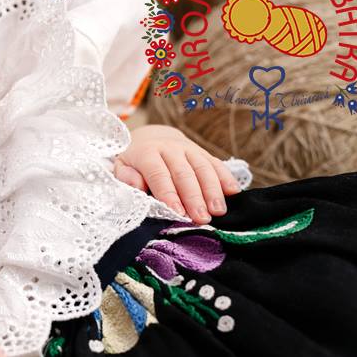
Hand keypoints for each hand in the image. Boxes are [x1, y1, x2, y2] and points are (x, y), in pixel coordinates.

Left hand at [113, 124, 241, 224]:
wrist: (151, 138)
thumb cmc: (135, 162)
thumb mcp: (122, 167)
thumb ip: (126, 178)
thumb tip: (136, 186)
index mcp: (147, 153)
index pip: (159, 175)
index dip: (169, 194)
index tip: (178, 213)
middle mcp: (170, 148)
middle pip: (184, 173)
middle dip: (194, 197)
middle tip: (202, 218)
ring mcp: (188, 149)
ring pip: (203, 168)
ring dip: (213, 190)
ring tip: (219, 211)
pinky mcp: (202, 152)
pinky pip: (216, 163)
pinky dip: (226, 177)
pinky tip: (234, 193)